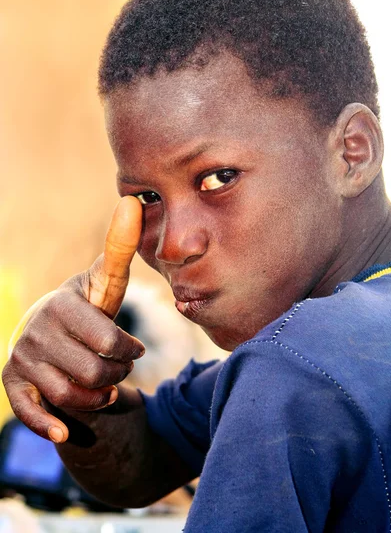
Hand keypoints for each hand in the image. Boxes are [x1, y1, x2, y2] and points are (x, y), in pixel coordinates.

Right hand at [2, 196, 144, 442]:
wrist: (51, 333)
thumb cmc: (87, 308)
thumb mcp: (104, 282)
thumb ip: (119, 248)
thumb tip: (133, 201)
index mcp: (63, 304)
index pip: (109, 341)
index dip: (129, 351)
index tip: (133, 349)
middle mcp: (38, 330)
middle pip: (96, 372)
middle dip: (117, 374)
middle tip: (119, 368)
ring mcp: (23, 358)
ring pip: (73, 396)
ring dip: (98, 397)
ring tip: (105, 385)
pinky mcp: (14, 384)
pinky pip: (29, 412)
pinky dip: (48, 425)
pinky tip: (65, 432)